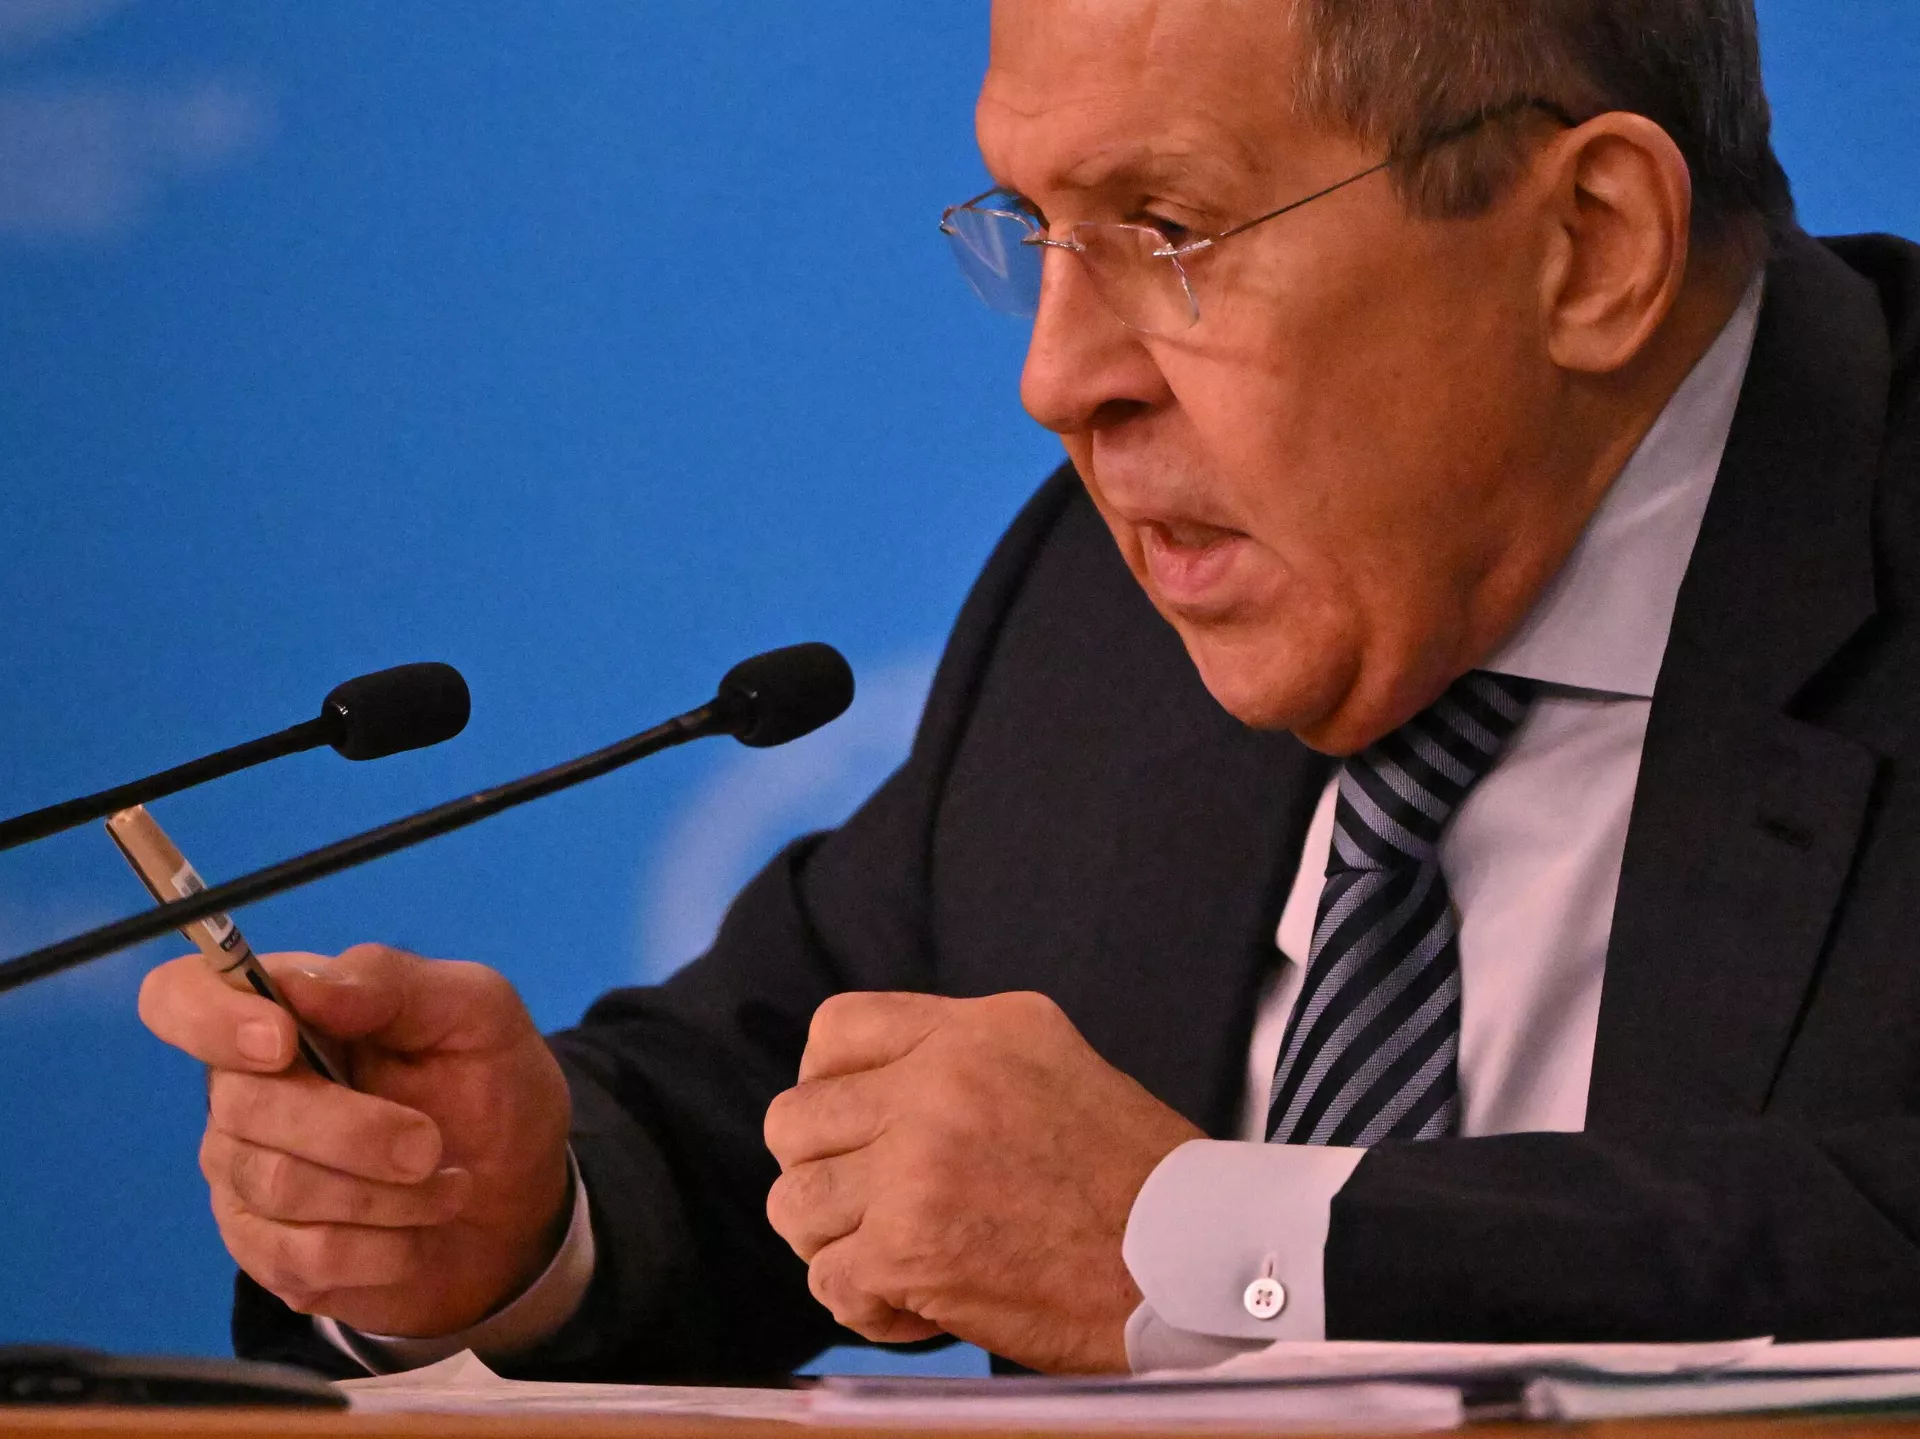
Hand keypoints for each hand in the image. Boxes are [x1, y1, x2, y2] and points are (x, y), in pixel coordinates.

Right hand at [139, 944, 570, 1337]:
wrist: (519, 1200)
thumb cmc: (490, 1087)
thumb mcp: (475, 1013)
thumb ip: (392, 982)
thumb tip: (300, 983)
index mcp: (284, 1015)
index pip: (180, 998)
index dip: (211, 1018)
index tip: (282, 1044)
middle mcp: (243, 1092)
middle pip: (244, 1106)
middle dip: (355, 1132)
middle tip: (431, 1145)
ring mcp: (245, 1176)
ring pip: (277, 1186)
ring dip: (387, 1194)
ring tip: (449, 1185)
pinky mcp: (266, 1253)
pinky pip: (302, 1256)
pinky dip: (385, 1247)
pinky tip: (420, 1232)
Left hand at [763, 991, 1203, 1373]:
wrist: (1194, 1258)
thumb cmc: (1135, 1175)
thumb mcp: (1050, 1060)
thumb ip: (960, 1054)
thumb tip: (874, 1079)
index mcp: (973, 1030)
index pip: (833, 1030)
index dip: (826, 1085)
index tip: (856, 1127)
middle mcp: (936, 1083)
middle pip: (793, 1120)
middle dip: (823, 1171)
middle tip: (872, 1206)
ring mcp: (917, 1166)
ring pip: (794, 1203)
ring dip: (836, 1241)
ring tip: (895, 1259)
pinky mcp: (910, 1248)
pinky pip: (828, 1279)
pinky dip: (865, 1305)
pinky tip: (919, 1307)